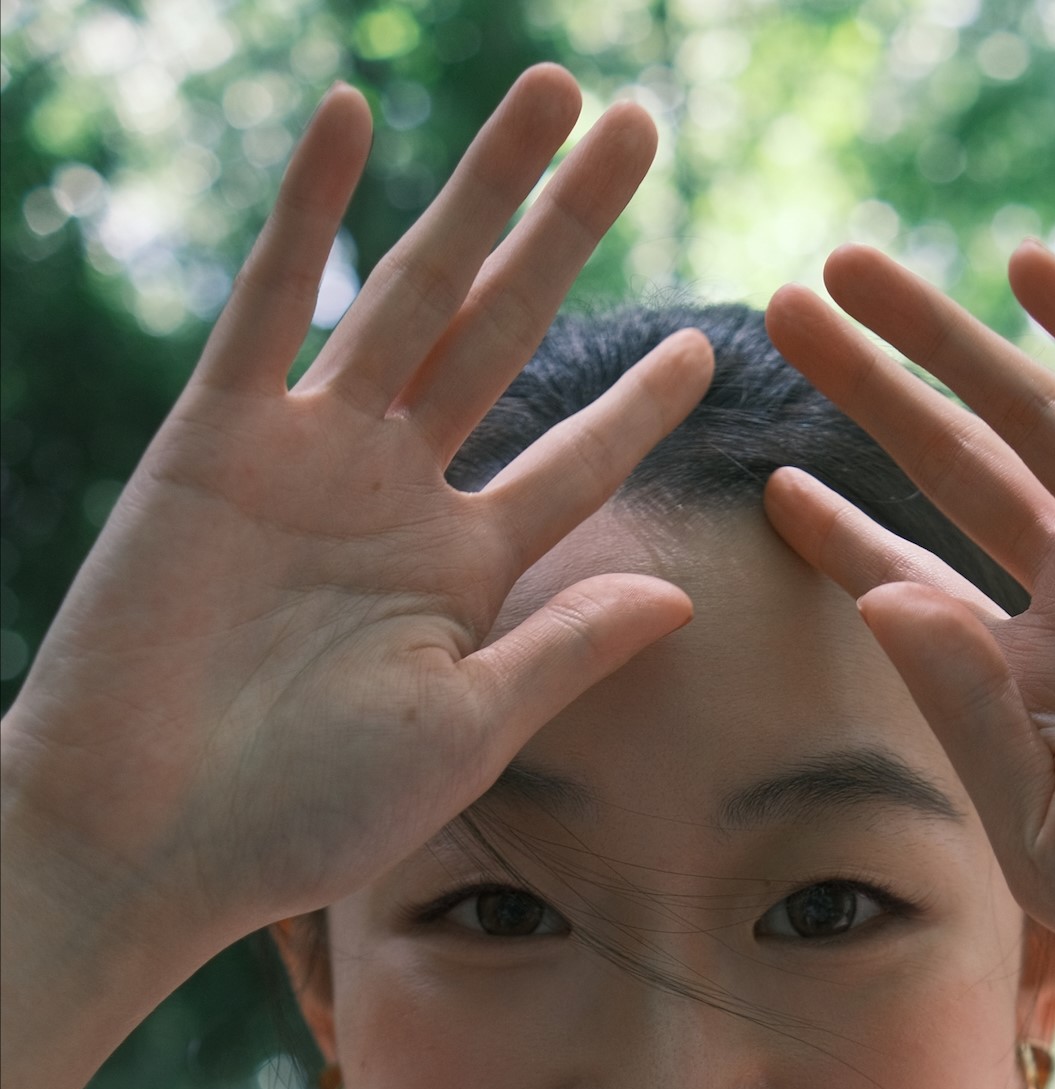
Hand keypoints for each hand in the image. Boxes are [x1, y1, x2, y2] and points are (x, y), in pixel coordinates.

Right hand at [1, 67, 712, 953]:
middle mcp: (397, 495)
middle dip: (571, 232)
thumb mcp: (466, 729)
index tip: (710, 350)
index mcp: (465, 572)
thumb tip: (679, 596)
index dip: (640, 407)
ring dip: (478, 192)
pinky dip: (306, 215)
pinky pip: (266, 306)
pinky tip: (354, 119)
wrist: (152, 835)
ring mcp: (309, 456)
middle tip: (640, 128)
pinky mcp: (215, 437)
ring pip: (413, 292)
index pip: (575, 465)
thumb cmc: (310, 812)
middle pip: (508, 335)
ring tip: (551, 94)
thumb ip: (566, 651)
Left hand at [763, 245, 1054, 1047]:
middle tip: (783, 308)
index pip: (912, 584)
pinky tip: (1027, 273)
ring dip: (950, 345)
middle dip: (873, 392)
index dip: (839, 531)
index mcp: (1028, 694)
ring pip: (1038, 423)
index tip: (771, 481)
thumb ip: (965, 715)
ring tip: (853, 270)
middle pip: (955, 474)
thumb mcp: (1050, 835)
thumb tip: (877, 594)